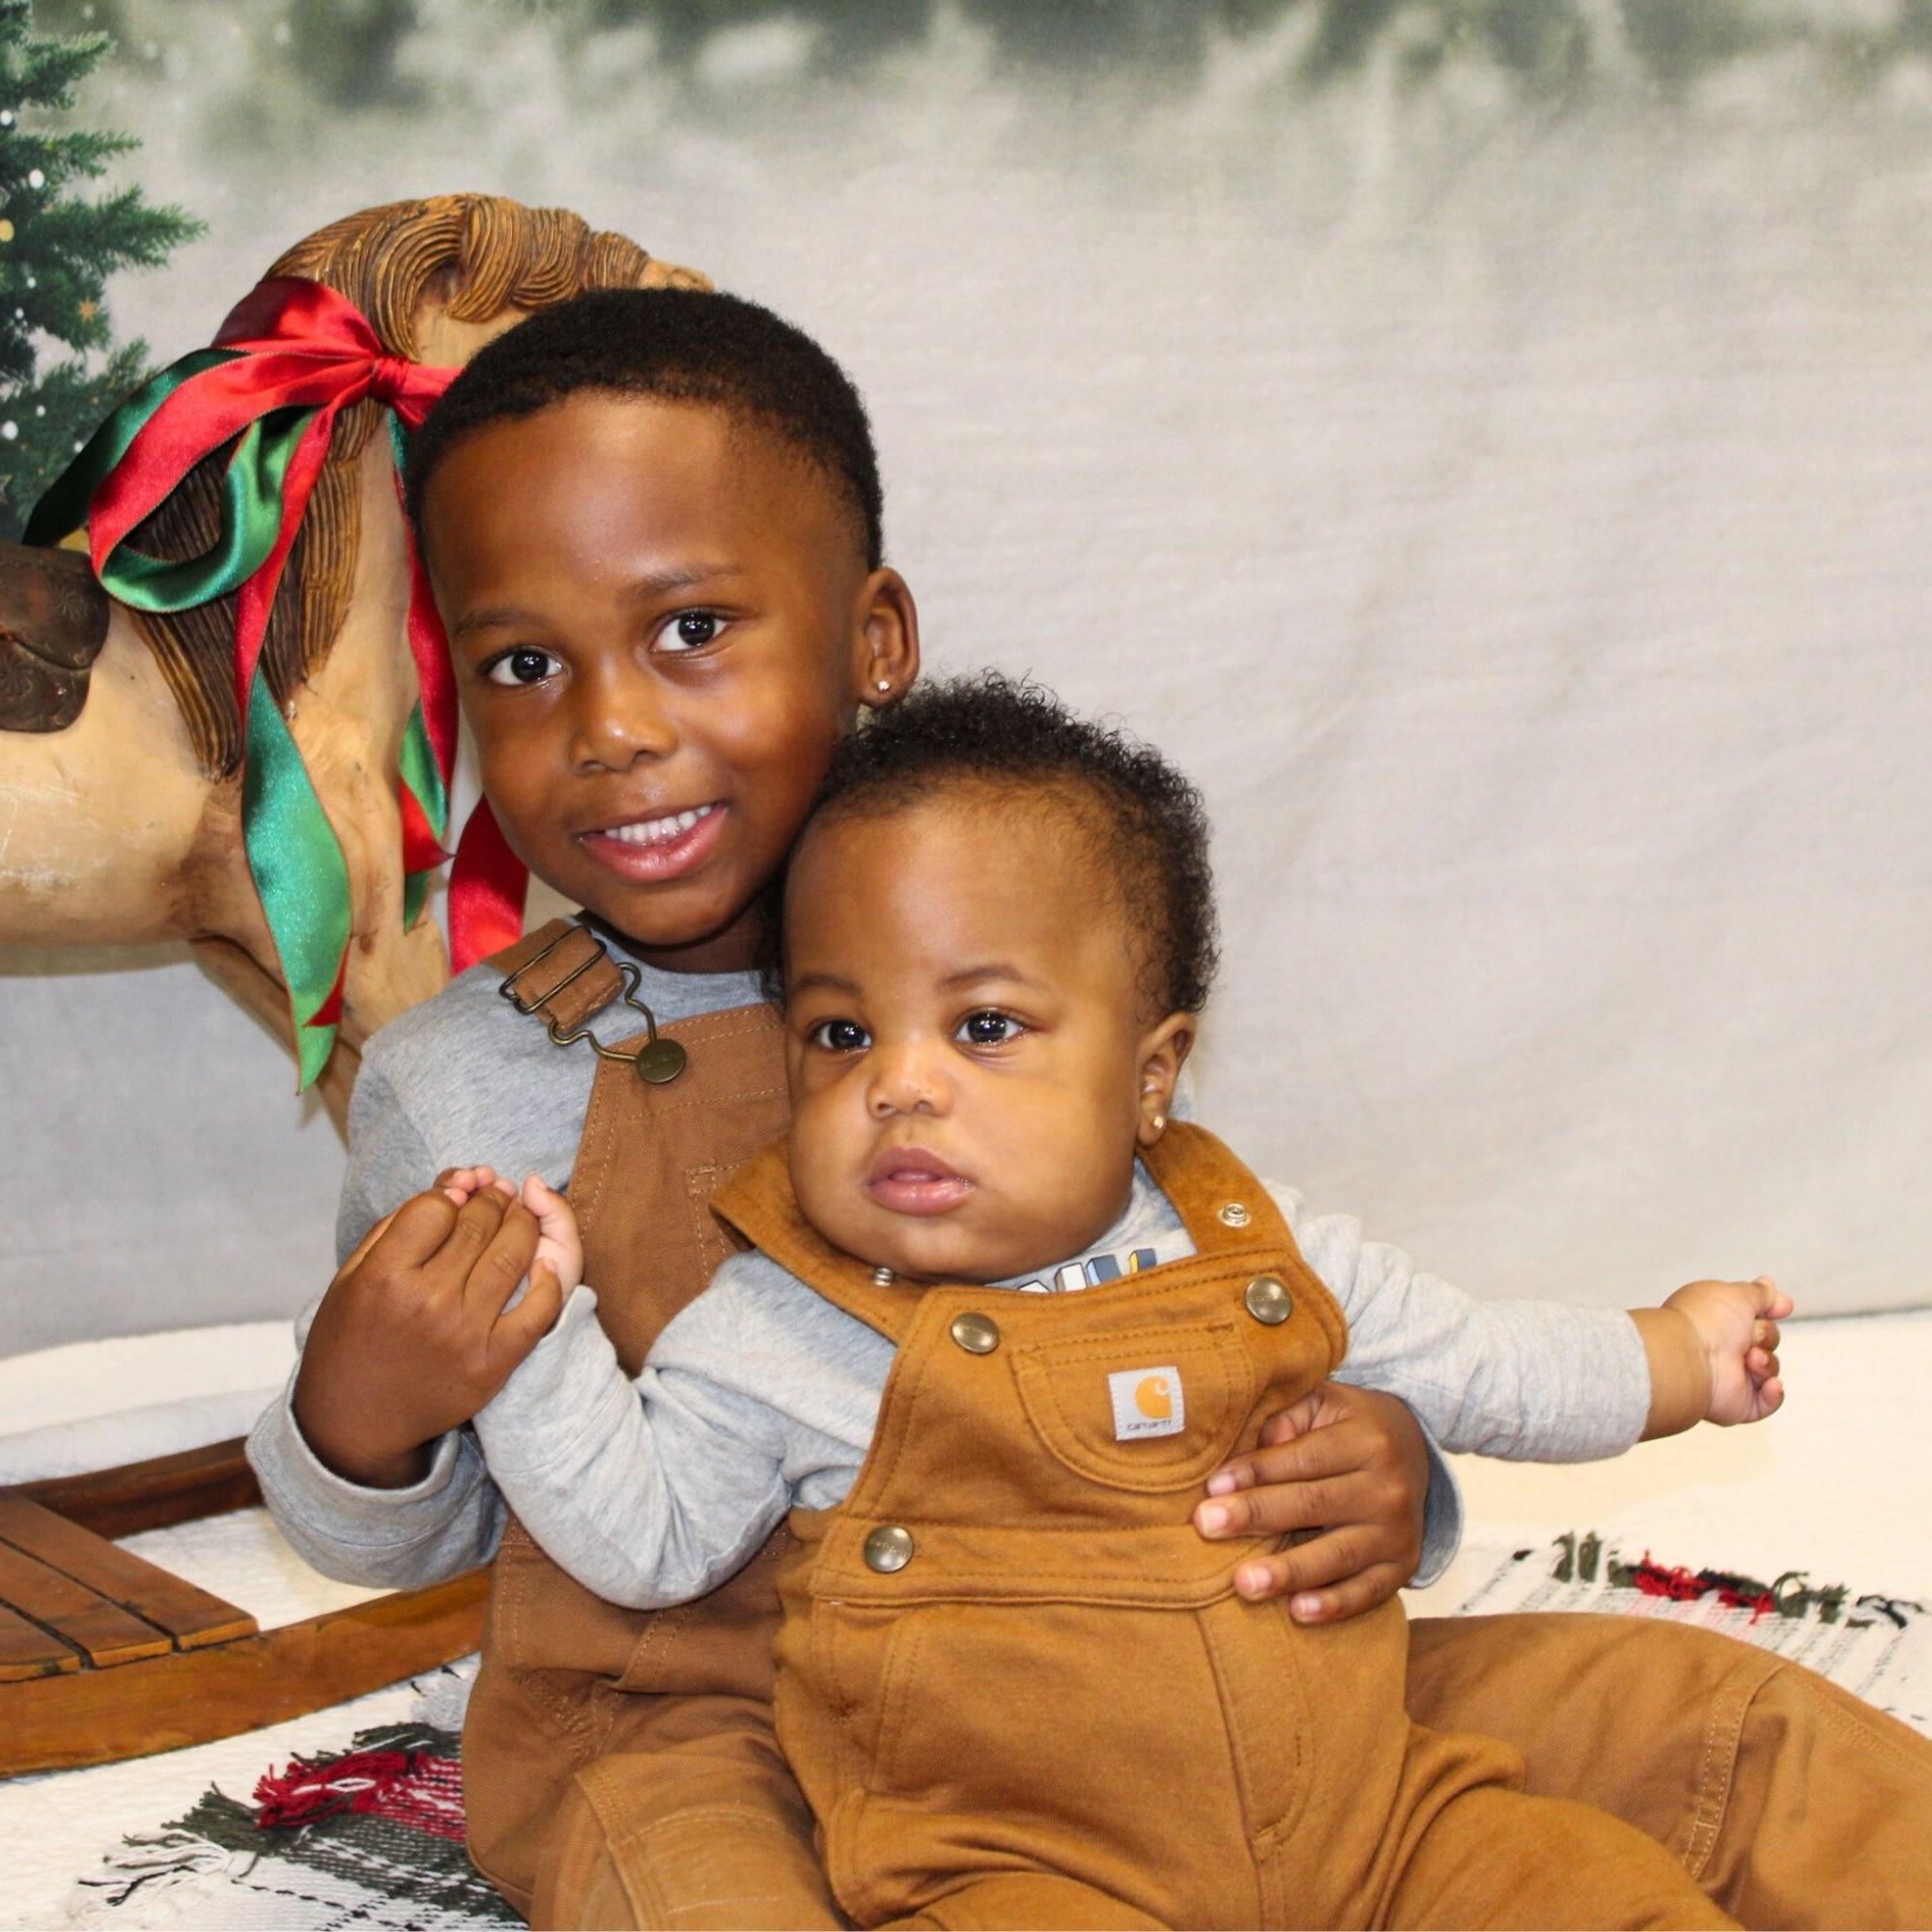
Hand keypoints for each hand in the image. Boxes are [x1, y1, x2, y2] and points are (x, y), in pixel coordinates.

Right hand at [291, 1177, 567, 1488]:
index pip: (436, 1207)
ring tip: (518, 1215)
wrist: (355, 1422)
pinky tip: (543, 1262)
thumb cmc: (353, 1337)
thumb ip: (399, 1224)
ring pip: (514, 1253)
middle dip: (491, 1199)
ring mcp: (465, 1333)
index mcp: (383, 1278)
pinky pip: (539, 1309)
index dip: (448, 1195)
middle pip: (478, 1224)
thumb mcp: (352, 1276)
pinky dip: (549, 1278)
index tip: (452, 1199)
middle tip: (496, 1193)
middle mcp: (427, 1302)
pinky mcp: (494, 1362)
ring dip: (522, 1223)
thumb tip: (456, 1186)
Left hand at [1192, 1382, 1429, 1623]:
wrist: (1416, 1449)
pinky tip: (1297, 1611)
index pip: (1301, 1459)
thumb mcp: (1323, 1404)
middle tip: (1207, 1525)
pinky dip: (1334, 1605)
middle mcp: (1388, 1488)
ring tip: (1244, 1582)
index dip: (1256, 1472)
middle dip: (1257, 1515)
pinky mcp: (1402, 1566)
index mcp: (1367, 1441)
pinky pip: (1368, 1592)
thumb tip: (1245, 1460)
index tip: (1212, 1486)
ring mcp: (1397, 1532)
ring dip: (1288, 1571)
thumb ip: (1285, 1420)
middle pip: (1313, 1504)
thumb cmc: (1349, 1426)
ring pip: (1337, 1555)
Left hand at [1665, 1274, 1792, 1425]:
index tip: (1782, 1307)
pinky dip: (1773, 1394)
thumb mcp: (1737, 1295)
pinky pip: (1768, 1402)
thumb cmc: (1706, 1321)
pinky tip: (1770, 1384)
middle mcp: (1723, 1348)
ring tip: (1748, 1359)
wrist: (1690, 1357)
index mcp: (1718, 1321)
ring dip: (1766, 1363)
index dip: (1769, 1311)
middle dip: (1766, 1335)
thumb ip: (1758, 1293)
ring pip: (1771, 1369)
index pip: (1753, 1316)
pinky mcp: (1738, 1404)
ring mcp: (1731, 1377)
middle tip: (1750, 1336)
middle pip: (1768, 1341)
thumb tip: (1770, 1285)